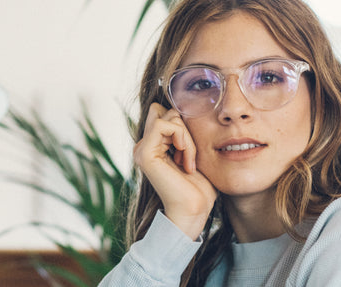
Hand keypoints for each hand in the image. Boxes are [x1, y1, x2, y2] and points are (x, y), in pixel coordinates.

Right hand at [133, 103, 216, 238]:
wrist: (194, 210)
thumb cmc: (198, 187)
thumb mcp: (191, 152)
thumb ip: (183, 133)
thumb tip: (183, 109)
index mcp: (152, 146)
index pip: (163, 114)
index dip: (181, 125)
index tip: (190, 151)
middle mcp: (143, 147)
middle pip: (164, 112)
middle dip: (184, 127)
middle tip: (190, 155)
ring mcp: (141, 150)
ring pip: (166, 117)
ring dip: (186, 136)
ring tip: (189, 160)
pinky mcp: (144, 153)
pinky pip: (163, 125)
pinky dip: (182, 138)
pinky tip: (186, 160)